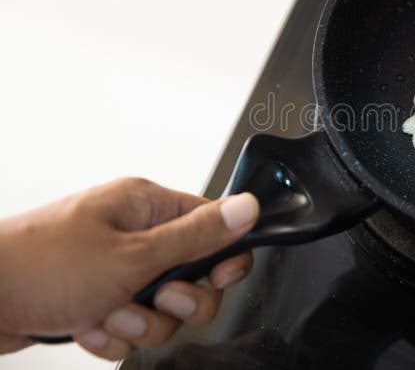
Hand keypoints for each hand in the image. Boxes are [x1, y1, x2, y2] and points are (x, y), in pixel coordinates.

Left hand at [0, 177, 259, 359]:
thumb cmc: (41, 265)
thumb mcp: (133, 254)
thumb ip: (197, 236)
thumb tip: (248, 207)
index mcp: (147, 207)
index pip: (212, 225)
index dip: (224, 257)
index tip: (219, 278)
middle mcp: (134, 234)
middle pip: (193, 275)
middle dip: (175, 300)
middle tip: (154, 298)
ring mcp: (114, 268)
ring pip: (161, 308)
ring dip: (138, 322)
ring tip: (106, 314)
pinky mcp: (96, 299)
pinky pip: (130, 325)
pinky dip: (111, 334)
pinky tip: (85, 325)